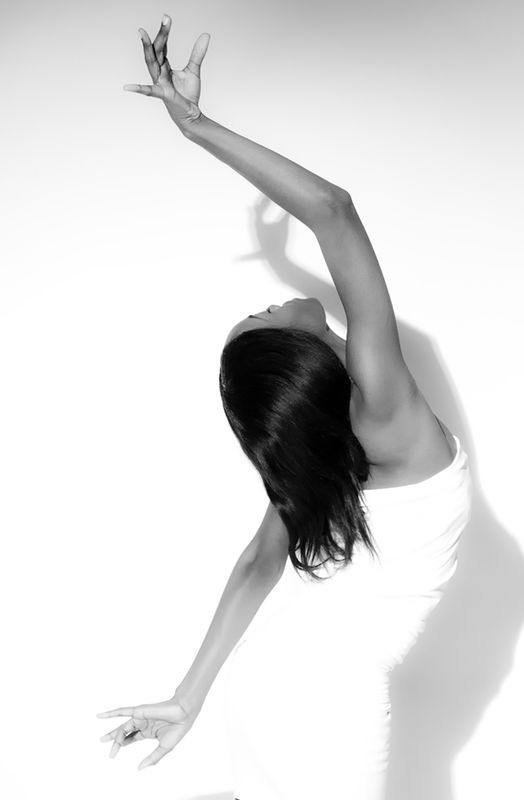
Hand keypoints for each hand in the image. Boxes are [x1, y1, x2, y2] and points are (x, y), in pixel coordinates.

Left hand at [97, 696, 197, 769]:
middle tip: (102, 741)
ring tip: (105, 740)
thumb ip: (152, 758)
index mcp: (148, 731)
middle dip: (113, 738)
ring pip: (123, 727)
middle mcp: (143, 724)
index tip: (114, 753)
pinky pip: (123, 711)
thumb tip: (139, 768)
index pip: (132, 738)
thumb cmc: (177, 729)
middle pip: (124, 732)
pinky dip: (111, 713)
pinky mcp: (139, 711)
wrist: (183, 714)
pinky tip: (100, 716)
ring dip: (114, 734)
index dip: (123, 744)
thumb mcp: (164, 748)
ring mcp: (140, 717)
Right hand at [123, 14, 209, 129]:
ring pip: (152, 63)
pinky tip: (128, 87)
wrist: (191, 115)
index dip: (164, 32)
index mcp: (164, 66)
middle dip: (160, 35)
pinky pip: (150, 92)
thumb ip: (197, 53)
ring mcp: (159, 83)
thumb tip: (206, 34)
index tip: (166, 17)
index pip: (162, 46)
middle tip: (165, 18)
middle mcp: (159, 73)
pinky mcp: (163, 95)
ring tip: (141, 33)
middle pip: (157, 50)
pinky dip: (139, 89)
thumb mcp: (193, 70)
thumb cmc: (188, 95)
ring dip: (147, 48)